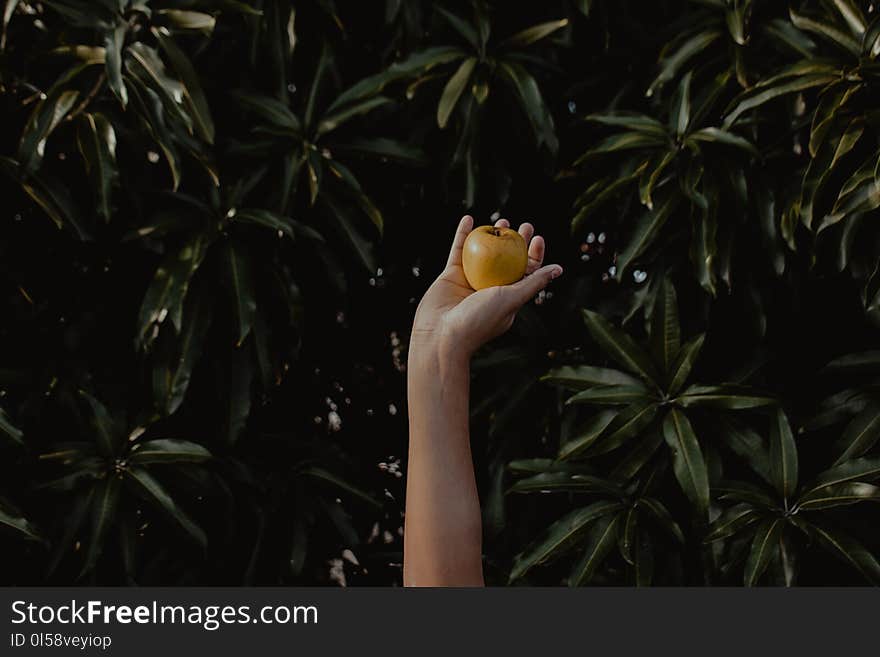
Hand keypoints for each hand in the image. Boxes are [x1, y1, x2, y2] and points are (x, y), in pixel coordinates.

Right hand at [411, 215, 562, 358]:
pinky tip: (469, 219)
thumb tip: (558, 269)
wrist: (441, 335)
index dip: (533, 255)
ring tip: (502, 220)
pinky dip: (463, 234)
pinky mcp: (451, 276)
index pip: (526, 272)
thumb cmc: (479, 321)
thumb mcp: (512, 299)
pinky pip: (458, 251)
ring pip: (483, 253)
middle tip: (523, 225)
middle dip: (517, 242)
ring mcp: (470, 281)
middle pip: (507, 259)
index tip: (536, 238)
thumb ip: (533, 283)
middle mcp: (490, 288)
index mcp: (508, 296)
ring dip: (492, 235)